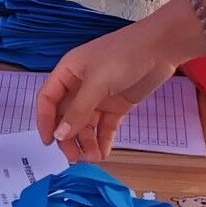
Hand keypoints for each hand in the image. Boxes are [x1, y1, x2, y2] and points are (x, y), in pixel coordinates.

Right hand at [34, 11, 182, 162]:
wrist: (160, 49)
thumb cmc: (122, 55)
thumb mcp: (97, 82)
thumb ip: (78, 111)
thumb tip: (59, 135)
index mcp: (68, 73)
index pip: (48, 99)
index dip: (45, 121)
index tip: (48, 142)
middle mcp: (80, 86)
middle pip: (66, 116)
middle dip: (68, 137)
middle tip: (74, 157)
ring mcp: (99, 97)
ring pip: (86, 124)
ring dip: (87, 142)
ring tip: (93, 158)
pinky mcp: (117, 105)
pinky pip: (105, 126)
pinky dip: (103, 139)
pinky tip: (104, 153)